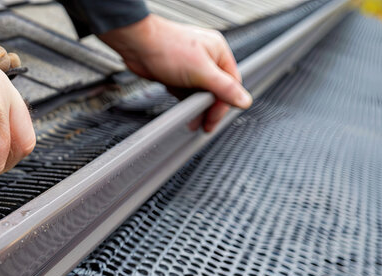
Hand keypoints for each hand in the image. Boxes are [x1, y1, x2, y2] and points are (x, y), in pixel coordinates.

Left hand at [99, 14, 252, 131]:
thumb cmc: (167, 48)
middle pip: (216, 90)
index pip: (231, 84)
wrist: (137, 45)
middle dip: (211, 109)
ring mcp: (190, 66)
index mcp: (218, 52)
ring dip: (197, 108)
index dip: (225, 104)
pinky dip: (185, 103)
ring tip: (194, 123)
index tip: (215, 120)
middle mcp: (206, 58)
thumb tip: (244, 101)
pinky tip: (183, 113)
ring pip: (200, 93)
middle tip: (206, 125)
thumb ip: (224, 88)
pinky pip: (185, 92)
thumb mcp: (201, 71)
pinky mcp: (176, 74)